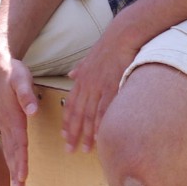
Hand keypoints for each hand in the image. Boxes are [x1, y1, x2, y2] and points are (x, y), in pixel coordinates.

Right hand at [0, 47, 39, 185]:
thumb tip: (32, 110)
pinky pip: (8, 144)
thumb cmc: (10, 71)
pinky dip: (11, 157)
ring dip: (13, 167)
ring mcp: (4, 123)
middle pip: (12, 151)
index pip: (18, 142)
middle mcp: (6, 123)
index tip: (22, 176)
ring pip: (9, 149)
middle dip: (15, 171)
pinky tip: (14, 166)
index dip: (20, 160)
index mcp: (12, 116)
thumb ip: (26, 94)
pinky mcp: (5, 122)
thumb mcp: (20, 78)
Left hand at [62, 18, 139, 154]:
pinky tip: (100, 136)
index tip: (64, 136)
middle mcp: (87, 84)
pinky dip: (102, 123)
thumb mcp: (88, 57)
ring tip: (85, 149)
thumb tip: (71, 74)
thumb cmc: (108, 47)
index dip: (67, 122)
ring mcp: (100, 86)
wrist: (122, 36)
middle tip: (69, 149)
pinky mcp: (114, 86)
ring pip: (90, 114)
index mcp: (81, 79)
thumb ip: (80, 69)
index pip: (71, 105)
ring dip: (87, 133)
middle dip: (72, 133)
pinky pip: (106, 109)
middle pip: (77, 113)